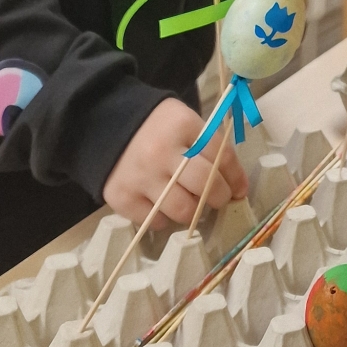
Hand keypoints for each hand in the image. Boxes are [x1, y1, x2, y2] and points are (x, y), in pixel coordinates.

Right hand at [102, 97, 247, 226]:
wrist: (107, 126)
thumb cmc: (159, 128)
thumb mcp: (188, 124)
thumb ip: (212, 148)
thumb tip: (237, 185)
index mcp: (182, 126)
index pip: (220, 156)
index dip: (235, 177)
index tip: (240, 190)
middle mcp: (160, 152)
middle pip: (204, 185)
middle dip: (219, 197)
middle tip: (219, 198)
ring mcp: (139, 177)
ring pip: (182, 210)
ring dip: (192, 211)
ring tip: (190, 201)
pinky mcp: (121, 197)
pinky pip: (155, 222)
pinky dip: (165, 219)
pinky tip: (164, 205)